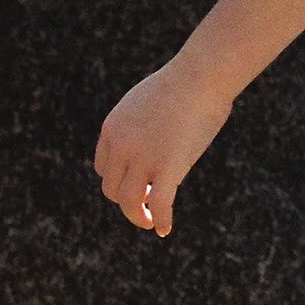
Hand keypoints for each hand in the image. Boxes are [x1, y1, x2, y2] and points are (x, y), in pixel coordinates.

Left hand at [94, 60, 232, 235]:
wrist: (201, 76)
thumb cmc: (185, 84)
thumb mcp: (149, 102)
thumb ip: (143, 126)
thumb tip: (154, 143)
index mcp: (113, 128)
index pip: (104, 168)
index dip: (120, 180)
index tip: (138, 184)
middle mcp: (122, 145)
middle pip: (112, 189)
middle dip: (128, 199)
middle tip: (147, 203)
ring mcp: (143, 157)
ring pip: (129, 201)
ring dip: (138, 216)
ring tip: (149, 223)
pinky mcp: (167, 167)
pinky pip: (159, 204)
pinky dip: (160, 221)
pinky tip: (164, 229)